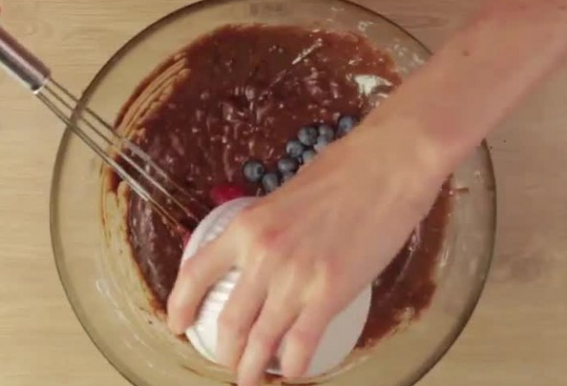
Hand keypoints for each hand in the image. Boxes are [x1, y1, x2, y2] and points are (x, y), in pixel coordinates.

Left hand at [167, 119, 447, 385]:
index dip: (180, 307)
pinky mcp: (330, 292)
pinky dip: (293, 367)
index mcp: (246, 227)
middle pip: (228, 322)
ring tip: (251, 380)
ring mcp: (295, 277)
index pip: (194, 275)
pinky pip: (301, 345)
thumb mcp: (286, 195)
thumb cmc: (343, 171)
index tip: (179, 325)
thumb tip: (266, 254)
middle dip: (225, 353)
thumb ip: (269, 229)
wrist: (387, 165)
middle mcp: (262, 256)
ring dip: (251, 369)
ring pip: (259, 342)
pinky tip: (293, 373)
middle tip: (230, 363)